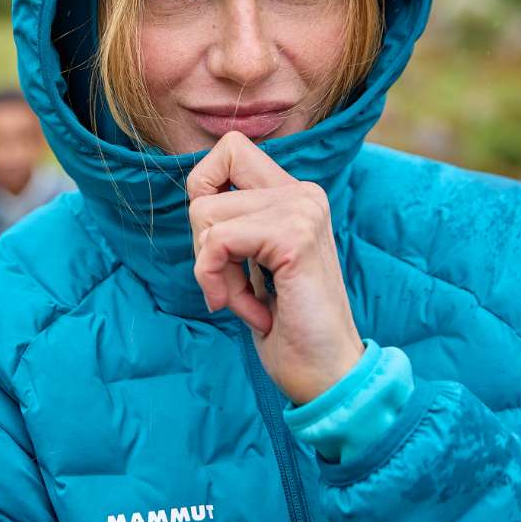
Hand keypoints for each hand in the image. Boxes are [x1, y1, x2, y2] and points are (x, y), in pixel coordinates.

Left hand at [187, 131, 364, 403]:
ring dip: (214, 272)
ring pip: (204, 216)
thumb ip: (235, 223)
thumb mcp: (253, 262)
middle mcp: (303, 192)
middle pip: (203, 185)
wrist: (325, 372)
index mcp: (294, 195)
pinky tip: (255, 311)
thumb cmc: (284, 323)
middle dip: (202, 242)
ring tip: (251, 300)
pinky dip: (220, 283)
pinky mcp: (294, 236)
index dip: (203, 189)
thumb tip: (195, 196)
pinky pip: (217, 243)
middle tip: (236, 282)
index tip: (219, 243)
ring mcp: (302, 210)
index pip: (229, 149)